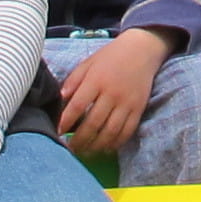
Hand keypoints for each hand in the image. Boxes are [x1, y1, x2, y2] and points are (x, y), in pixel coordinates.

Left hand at [55, 29, 168, 157]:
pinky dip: (115, 143)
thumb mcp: (88, 63)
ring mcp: (127, 103)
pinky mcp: (139, 109)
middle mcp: (112, 93)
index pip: (77, 106)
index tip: (58, 132)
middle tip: (70, 149)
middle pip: (93, 123)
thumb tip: (59, 100)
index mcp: (96, 80)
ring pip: (110, 131)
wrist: (142, 50)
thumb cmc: (110, 56)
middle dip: (79, 140)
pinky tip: (106, 148)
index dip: (66, 121)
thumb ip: (73, 81)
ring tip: (86, 152)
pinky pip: (127, 131)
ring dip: (96, 145)